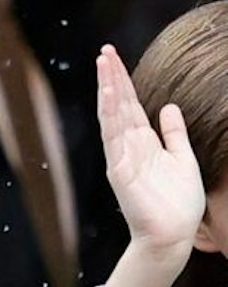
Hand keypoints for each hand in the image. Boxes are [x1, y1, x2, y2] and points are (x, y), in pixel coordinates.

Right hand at [97, 44, 205, 263]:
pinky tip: (109, 94)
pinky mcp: (121, 170)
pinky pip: (114, 137)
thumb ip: (174, 133)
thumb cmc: (177, 203)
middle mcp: (129, 148)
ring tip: (103, 63)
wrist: (173, 235)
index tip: (115, 58)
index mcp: (143, 144)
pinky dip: (110, 114)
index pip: (131, 106)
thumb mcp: (182, 158)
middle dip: (112, 78)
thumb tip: (169, 107)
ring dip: (108, 89)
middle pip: (119, 106)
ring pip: (113, 116)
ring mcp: (123, 158)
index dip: (124, 82)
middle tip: (104, 51)